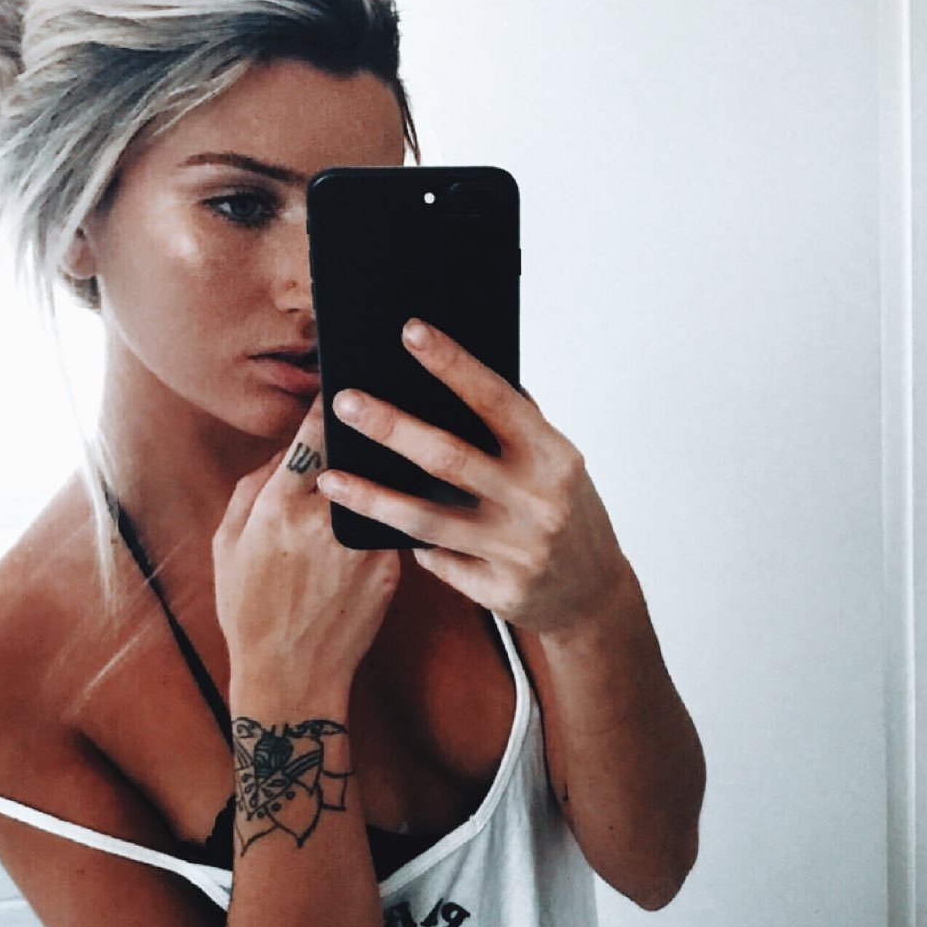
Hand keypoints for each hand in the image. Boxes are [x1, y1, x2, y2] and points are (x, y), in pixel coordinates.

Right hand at [213, 394, 400, 701]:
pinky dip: (396, 504)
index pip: (312, 435)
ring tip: (403, 433)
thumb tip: (287, 450)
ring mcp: (361, 544)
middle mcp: (324, 521)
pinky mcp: (389, 566)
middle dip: (368, 424)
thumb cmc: (250, 610)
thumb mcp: (229, 544)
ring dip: (388, 459)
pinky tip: (407, 487)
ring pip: (382, 483)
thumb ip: (254, 488)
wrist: (292, 675)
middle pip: (355, 452)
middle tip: (385, 394)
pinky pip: (392, 521)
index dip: (329, 402)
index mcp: (278, 509)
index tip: (344, 376)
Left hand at [316, 320, 630, 637]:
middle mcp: (539, 502)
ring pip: (428, 518)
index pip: (497, 401)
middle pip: (450, 457)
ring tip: (330, 477)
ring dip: (373, 496)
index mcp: (555, 458)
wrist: (596, 594)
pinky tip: (384, 529)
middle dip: (391, 427)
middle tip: (345, 403)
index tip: (411, 332)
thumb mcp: (558, 465)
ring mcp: (519, 551)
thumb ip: (519, 426)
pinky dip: (411, 543)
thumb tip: (463, 371)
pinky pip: (438, 560)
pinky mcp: (499, 591)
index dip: (453, 364)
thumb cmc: (570, 516)